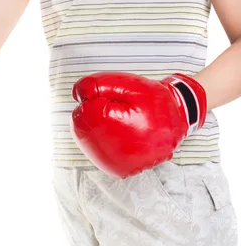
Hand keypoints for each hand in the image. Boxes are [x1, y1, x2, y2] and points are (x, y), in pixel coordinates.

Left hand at [69, 71, 206, 177]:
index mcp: (122, 131)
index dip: (95, 98)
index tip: (113, 98)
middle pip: (82, 126)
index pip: (85, 112)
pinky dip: (99, 136)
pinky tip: (116, 129)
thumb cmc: (152, 100)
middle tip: (118, 107)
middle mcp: (117, 156)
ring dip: (95, 124)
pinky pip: (95, 148)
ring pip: (86, 138)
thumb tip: (76, 94)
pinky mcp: (116, 170)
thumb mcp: (127, 84)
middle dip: (93, 112)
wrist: (176, 120)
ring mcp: (116, 166)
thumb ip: (98, 85)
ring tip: (120, 119)